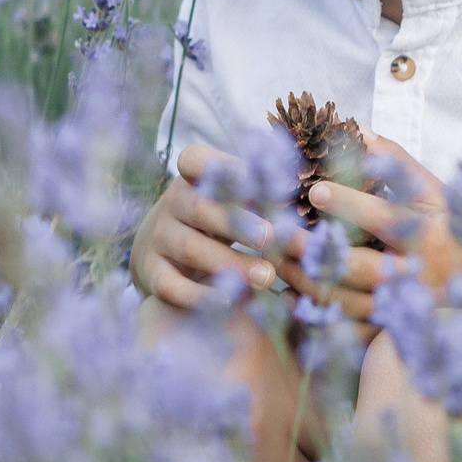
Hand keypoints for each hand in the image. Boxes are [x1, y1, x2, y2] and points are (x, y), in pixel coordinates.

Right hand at [131, 144, 285, 309]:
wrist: (165, 249)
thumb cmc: (219, 216)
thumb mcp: (234, 198)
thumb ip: (262, 192)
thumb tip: (308, 192)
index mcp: (192, 174)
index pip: (196, 159)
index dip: (224, 166)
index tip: (257, 178)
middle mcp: (172, 202)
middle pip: (201, 208)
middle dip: (240, 223)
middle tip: (273, 238)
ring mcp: (158, 238)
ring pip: (191, 248)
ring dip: (231, 263)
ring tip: (268, 278)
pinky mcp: (152, 272)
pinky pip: (172, 285)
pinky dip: (200, 295)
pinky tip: (231, 301)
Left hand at [274, 133, 461, 316]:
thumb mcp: (439, 191)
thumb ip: (399, 162)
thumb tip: (358, 131)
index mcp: (428, 236)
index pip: (385, 217)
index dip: (348, 202)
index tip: (313, 188)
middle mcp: (415, 275)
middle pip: (357, 267)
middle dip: (313, 250)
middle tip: (276, 231)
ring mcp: (403, 309)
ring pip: (346, 301)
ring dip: (305, 279)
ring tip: (273, 256)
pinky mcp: (392, 330)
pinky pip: (346, 327)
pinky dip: (314, 312)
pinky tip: (285, 295)